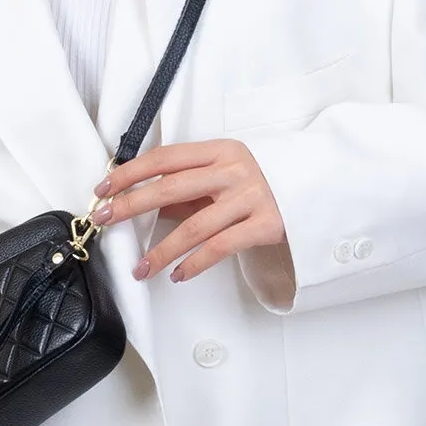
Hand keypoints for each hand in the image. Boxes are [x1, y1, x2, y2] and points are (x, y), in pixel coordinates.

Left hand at [88, 138, 290, 284]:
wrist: (322, 186)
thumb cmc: (264, 181)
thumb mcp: (226, 173)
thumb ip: (190, 186)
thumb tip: (143, 202)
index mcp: (219, 151)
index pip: (164, 158)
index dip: (130, 173)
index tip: (103, 189)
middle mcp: (234, 170)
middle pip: (170, 188)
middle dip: (131, 205)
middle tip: (104, 221)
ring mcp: (251, 197)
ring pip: (193, 226)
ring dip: (160, 250)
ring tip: (140, 268)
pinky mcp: (266, 225)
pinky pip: (220, 247)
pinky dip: (194, 263)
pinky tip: (177, 274)